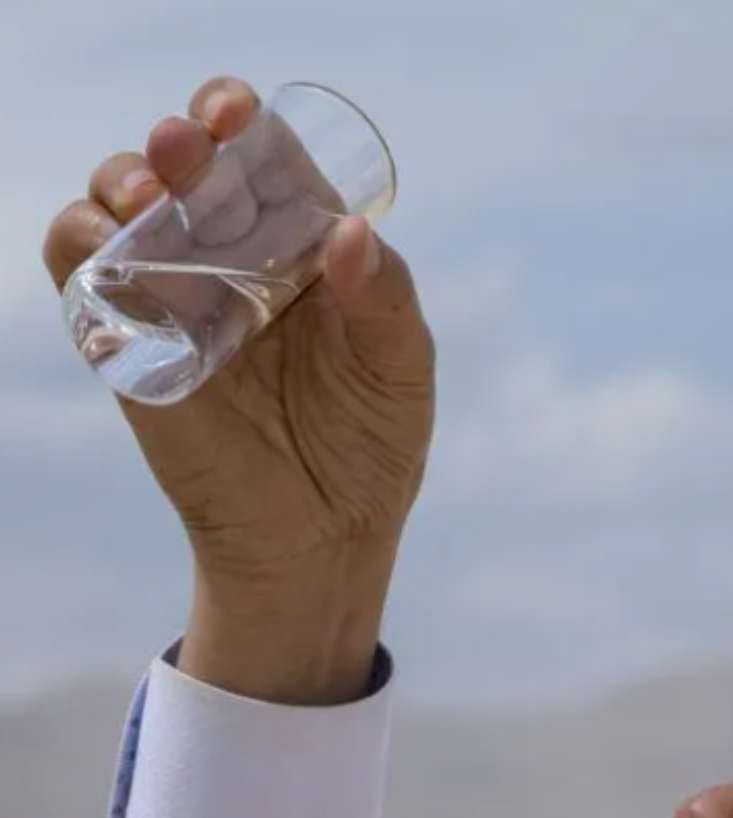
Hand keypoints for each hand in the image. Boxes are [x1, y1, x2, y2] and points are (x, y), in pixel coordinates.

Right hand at [42, 75, 435, 585]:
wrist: (324, 537)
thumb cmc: (371, 447)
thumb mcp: (400, 371)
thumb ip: (386, 301)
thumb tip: (351, 232)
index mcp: (301, 250)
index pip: (263, 163)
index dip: (241, 123)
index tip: (235, 114)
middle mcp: (234, 261)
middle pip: (187, 172)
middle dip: (179, 144)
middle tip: (187, 150)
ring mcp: (177, 299)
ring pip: (122, 209)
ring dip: (122, 185)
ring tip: (152, 202)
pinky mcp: (131, 348)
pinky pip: (83, 279)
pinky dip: (81, 247)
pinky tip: (109, 247)